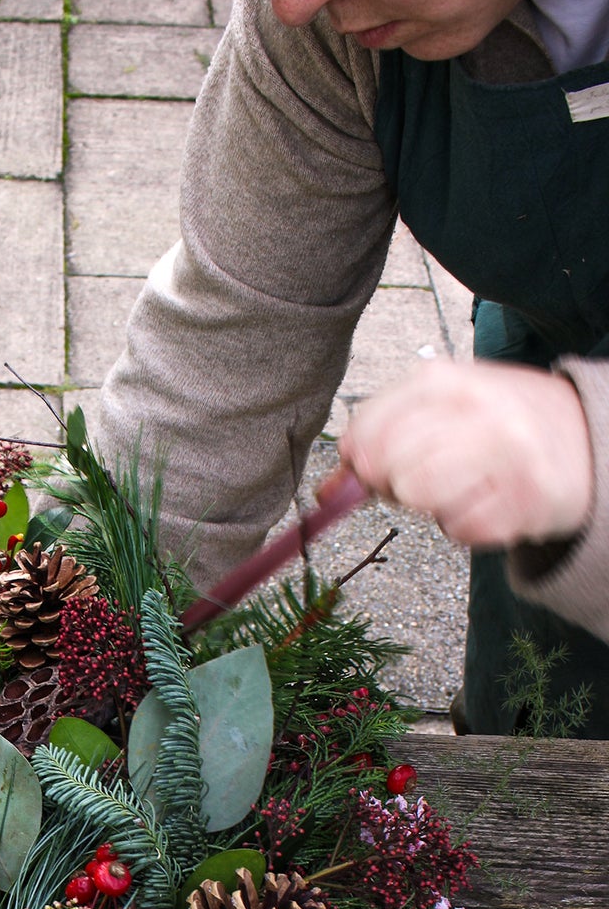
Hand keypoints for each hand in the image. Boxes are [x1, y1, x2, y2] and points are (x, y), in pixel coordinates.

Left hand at [340, 361, 594, 546]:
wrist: (587, 440)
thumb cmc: (498, 426)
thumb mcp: (442, 410)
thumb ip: (383, 437)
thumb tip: (326, 492)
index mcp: (445, 379)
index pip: (365, 429)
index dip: (359, 460)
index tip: (375, 467)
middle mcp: (476, 409)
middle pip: (387, 466)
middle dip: (393, 484)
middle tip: (424, 479)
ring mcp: (504, 454)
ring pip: (418, 495)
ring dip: (428, 505)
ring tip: (458, 488)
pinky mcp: (524, 500)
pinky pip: (458, 530)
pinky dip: (464, 526)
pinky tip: (488, 502)